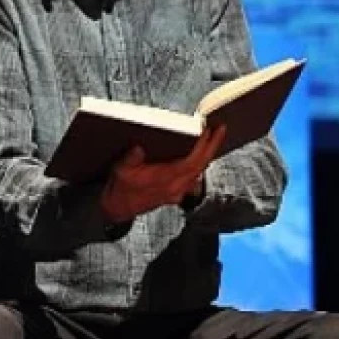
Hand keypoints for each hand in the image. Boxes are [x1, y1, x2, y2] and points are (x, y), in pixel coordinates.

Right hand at [100, 124, 225, 223]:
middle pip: (201, 166)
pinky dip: (200, 165)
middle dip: (213, 146)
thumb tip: (139, 148)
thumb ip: (130, 159)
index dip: (202, 146)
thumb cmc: (120, 188)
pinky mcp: (175, 194)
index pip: (191, 162)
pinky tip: (201, 155)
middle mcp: (175, 187)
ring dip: (208, 155)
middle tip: (221, 129)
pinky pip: (194, 178)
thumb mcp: (121, 170)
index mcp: (164, 180)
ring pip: (199, 172)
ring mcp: (177, 192)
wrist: (117, 209)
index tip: (208, 131)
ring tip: (214, 137)